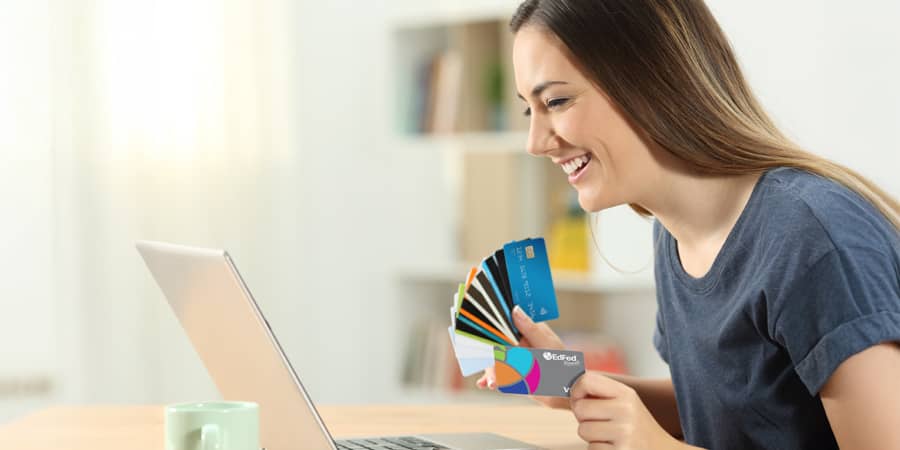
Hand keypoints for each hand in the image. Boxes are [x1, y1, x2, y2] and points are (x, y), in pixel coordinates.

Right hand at [476, 305, 569, 409]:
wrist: (567, 389)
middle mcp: (517, 343)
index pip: (505, 322)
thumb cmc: (562, 362)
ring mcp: (513, 360)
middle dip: (487, 353)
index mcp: (526, 330)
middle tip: (487, 363)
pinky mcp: (511, 375)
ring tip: (491, 382)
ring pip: (493, 361)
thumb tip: (515, 310)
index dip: (491, 324)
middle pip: (494, 343)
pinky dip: (490, 379)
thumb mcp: (547, 344)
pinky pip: (497, 376)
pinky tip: (485, 384)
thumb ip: (530, 329)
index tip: (479, 327)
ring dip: (489, 370)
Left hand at [570, 372, 689, 449]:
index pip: (586, 380)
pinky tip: (614, 447)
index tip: (579, 399)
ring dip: (591, 436)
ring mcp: (624, 433)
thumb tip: (556, 391)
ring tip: (610, 436)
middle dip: (584, 418)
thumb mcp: (624, 403)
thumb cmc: (634, 425)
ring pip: (583, 430)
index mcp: (626, 394)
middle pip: (580, 408)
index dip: (575, 390)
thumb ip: (597, 394)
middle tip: (600, 422)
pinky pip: (591, 448)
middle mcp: (626, 410)